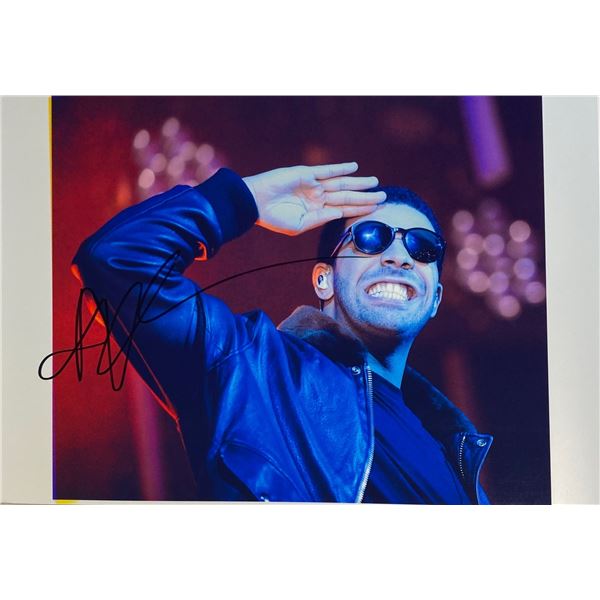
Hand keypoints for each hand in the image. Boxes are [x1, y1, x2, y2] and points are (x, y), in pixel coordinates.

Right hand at [243, 162, 385, 235]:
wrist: (254, 203)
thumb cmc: (273, 217)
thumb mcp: (299, 225)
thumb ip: (320, 219)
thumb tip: (339, 214)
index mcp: (316, 211)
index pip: (343, 210)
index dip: (360, 209)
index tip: (377, 209)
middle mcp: (317, 197)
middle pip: (347, 197)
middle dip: (365, 197)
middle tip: (384, 196)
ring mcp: (312, 185)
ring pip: (340, 183)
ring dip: (358, 183)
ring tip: (375, 182)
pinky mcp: (305, 174)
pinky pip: (326, 170)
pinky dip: (340, 168)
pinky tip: (354, 167)